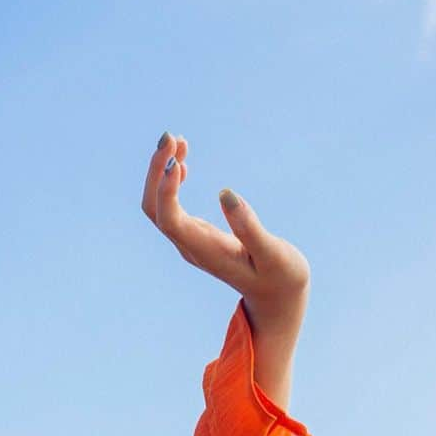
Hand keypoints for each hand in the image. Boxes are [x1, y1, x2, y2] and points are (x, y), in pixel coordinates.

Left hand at [142, 132, 310, 407]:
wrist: (279, 300)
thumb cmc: (281, 278)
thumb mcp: (273, 254)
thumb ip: (250, 227)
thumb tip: (226, 194)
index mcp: (205, 251)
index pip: (169, 219)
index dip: (165, 189)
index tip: (177, 159)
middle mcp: (190, 246)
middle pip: (154, 208)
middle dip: (157, 172)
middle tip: (171, 136)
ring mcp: (191, 240)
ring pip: (160, 205)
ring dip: (162, 172)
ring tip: (177, 139)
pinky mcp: (197, 234)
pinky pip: (171, 206)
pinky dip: (172, 180)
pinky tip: (184, 161)